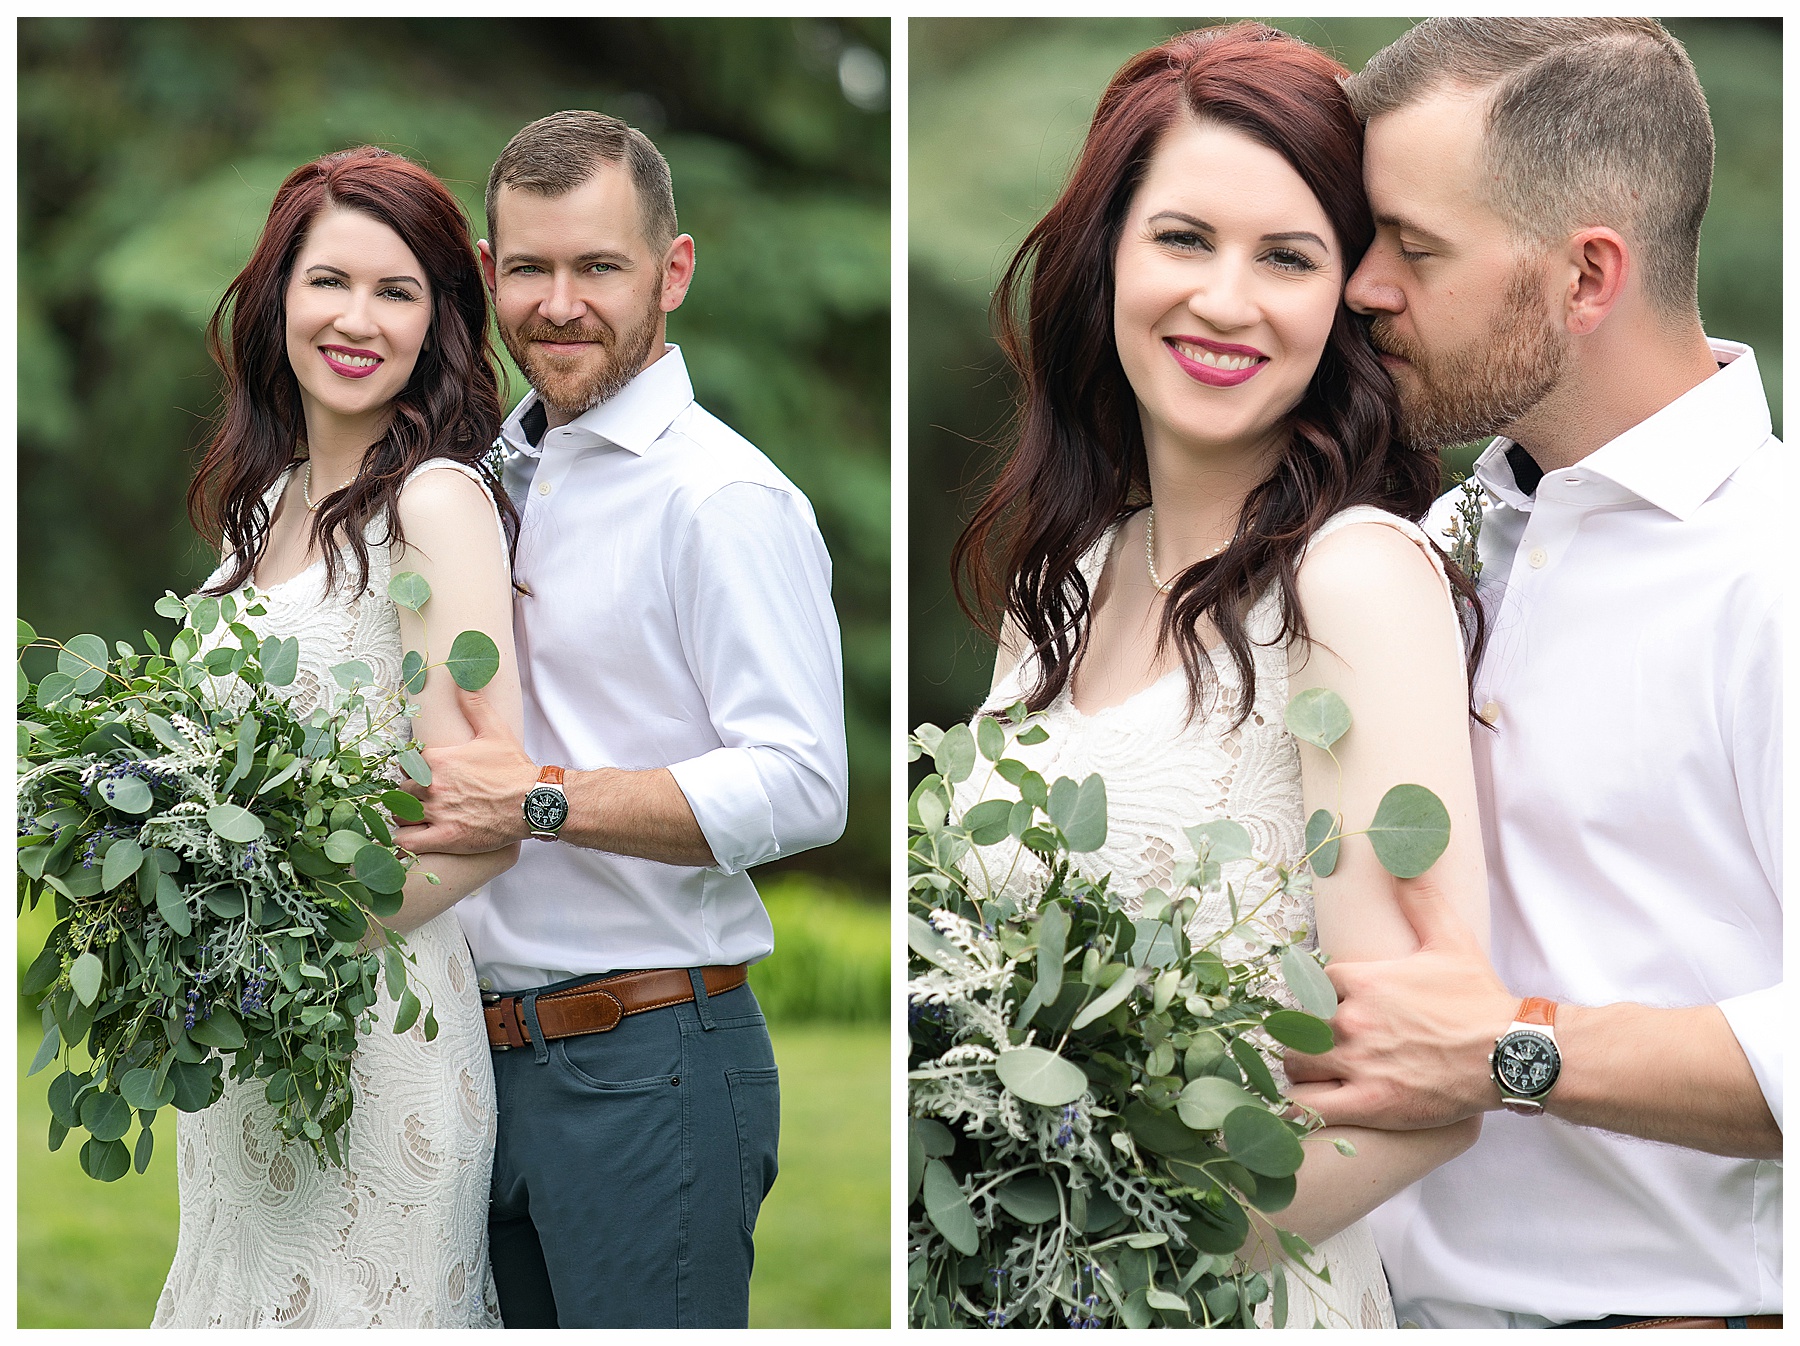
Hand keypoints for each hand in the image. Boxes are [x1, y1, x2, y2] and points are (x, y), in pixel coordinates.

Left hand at [395, 686, 536, 854]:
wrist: (532, 801)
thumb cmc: (513, 769)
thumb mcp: (494, 730)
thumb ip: (474, 704)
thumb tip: (463, 680)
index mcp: (438, 759)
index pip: (405, 762)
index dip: (411, 768)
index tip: (421, 773)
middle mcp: (433, 785)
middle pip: (401, 789)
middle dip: (409, 792)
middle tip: (422, 796)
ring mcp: (437, 813)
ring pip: (400, 814)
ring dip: (405, 814)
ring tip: (417, 816)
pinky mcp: (444, 837)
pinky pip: (407, 841)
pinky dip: (405, 839)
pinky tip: (413, 836)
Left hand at [1284, 873, 1517, 1129]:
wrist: (1510, 1053)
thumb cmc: (1478, 999)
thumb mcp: (1449, 938)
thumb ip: (1420, 898)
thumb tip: (1404, 859)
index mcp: (1362, 980)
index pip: (1311, 982)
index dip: (1318, 994)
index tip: (1331, 1004)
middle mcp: (1351, 1019)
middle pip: (1295, 1023)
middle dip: (1303, 1030)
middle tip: (1321, 1040)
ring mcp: (1357, 1063)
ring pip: (1294, 1063)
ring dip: (1299, 1066)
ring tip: (1315, 1071)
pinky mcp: (1368, 1103)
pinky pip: (1308, 1106)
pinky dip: (1298, 1107)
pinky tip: (1304, 1103)